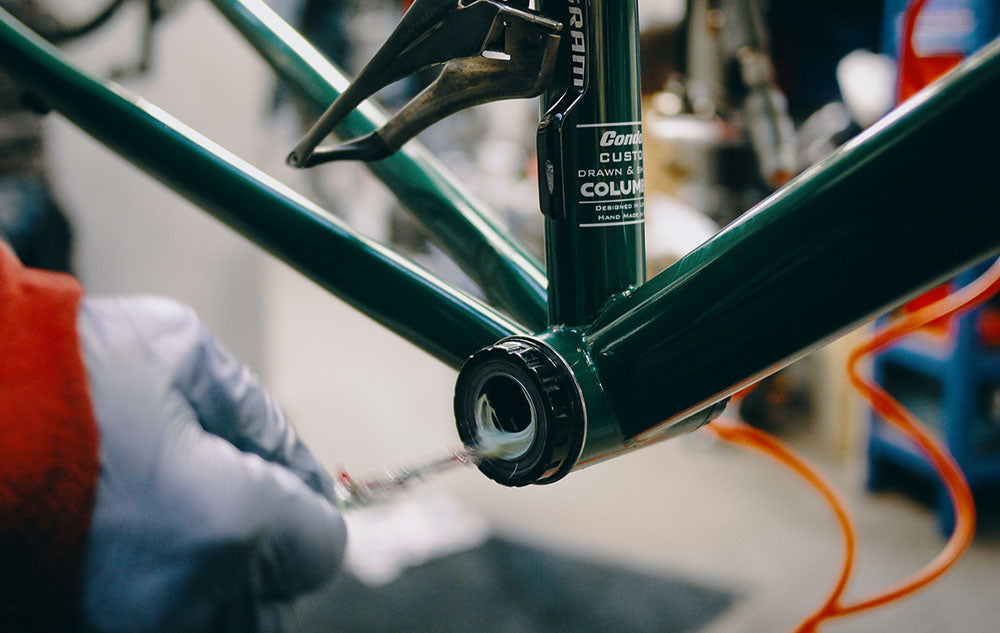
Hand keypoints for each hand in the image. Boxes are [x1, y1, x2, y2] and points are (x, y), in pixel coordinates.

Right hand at [77, 297, 344, 632]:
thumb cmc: (51, 377)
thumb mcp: (176, 351)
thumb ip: (257, 412)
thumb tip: (295, 459)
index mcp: (230, 524)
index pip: (322, 544)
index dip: (305, 505)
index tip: (282, 483)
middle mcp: (191, 600)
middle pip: (277, 596)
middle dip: (266, 545)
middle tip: (220, 494)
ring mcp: (136, 632)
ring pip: (224, 622)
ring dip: (218, 579)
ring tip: (170, 523)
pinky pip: (165, 626)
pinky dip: (167, 600)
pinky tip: (133, 551)